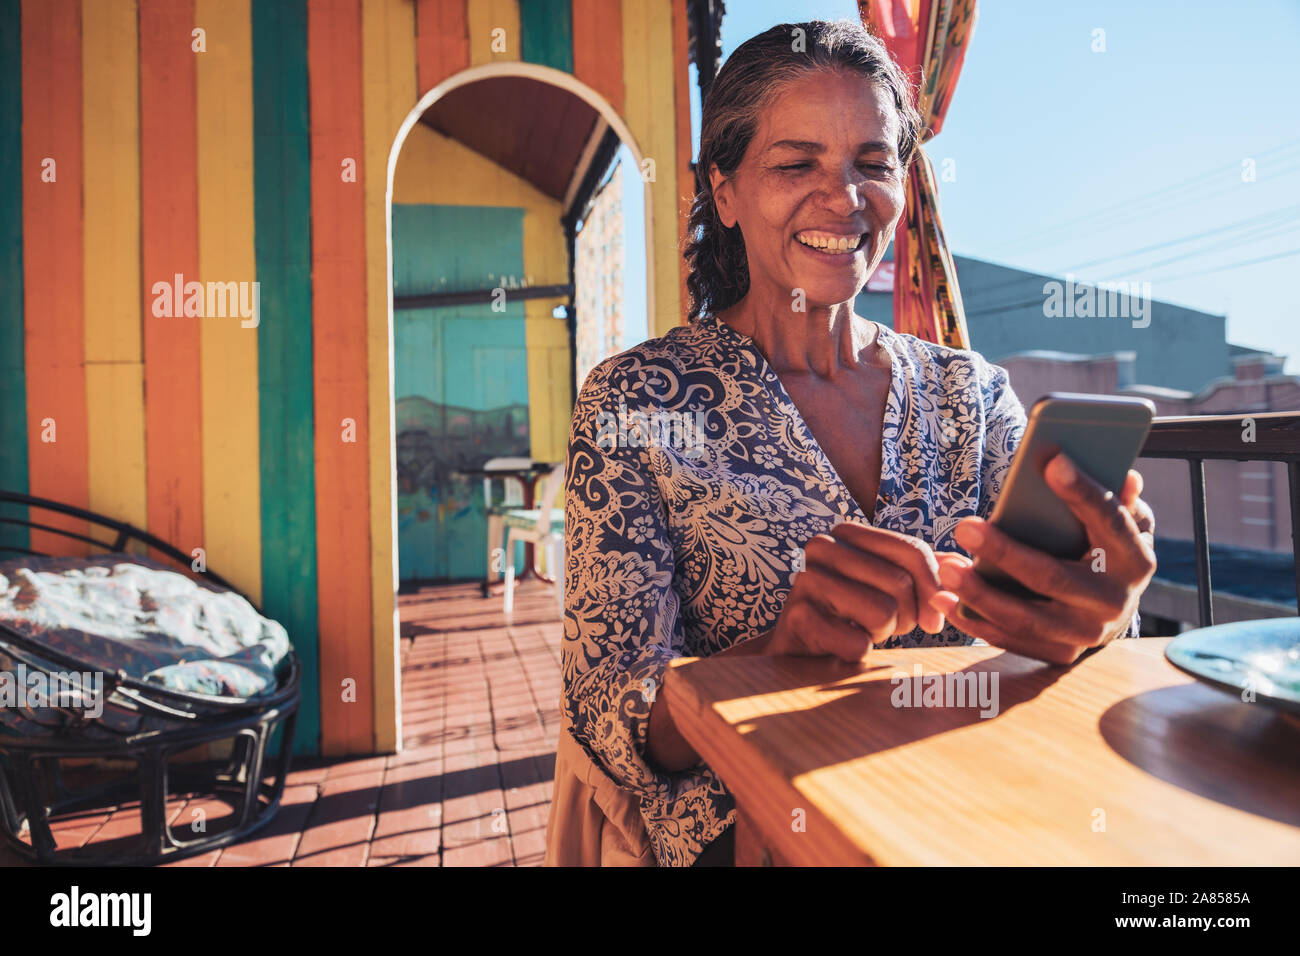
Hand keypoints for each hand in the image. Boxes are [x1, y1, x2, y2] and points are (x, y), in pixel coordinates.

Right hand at [763, 523, 947, 662]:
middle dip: (906, 616)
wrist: (800, 647)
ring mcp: (805, 580)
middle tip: (887, 626)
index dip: (934, 588)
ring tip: (861, 630)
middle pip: (900, 584)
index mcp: (846, 533)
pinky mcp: (797, 617)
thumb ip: (925, 572)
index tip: (934, 621)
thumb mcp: (887, 585)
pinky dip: (859, 652)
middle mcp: (821, 547)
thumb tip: (963, 565)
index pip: (911, 550)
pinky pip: (858, 643)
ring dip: (882, 633)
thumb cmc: (851, 612)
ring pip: (882, 612)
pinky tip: (842, 645)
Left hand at [930, 452, 1156, 665]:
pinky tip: (944, 599)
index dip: (1082, 492)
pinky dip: (974, 620)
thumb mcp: (1124, 525)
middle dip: (1003, 552)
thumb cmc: (1107, 553)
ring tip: (945, 566)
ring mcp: (1087, 633)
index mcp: (1135, 560)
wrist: (1112, 612)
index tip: (1051, 461)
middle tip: (964, 527)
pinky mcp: (1061, 653)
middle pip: (1052, 576)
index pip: (1110, 521)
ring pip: (1025, 616)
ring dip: (978, 593)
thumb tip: (1127, 476)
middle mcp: (1115, 602)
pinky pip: (1010, 639)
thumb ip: (1120, 502)